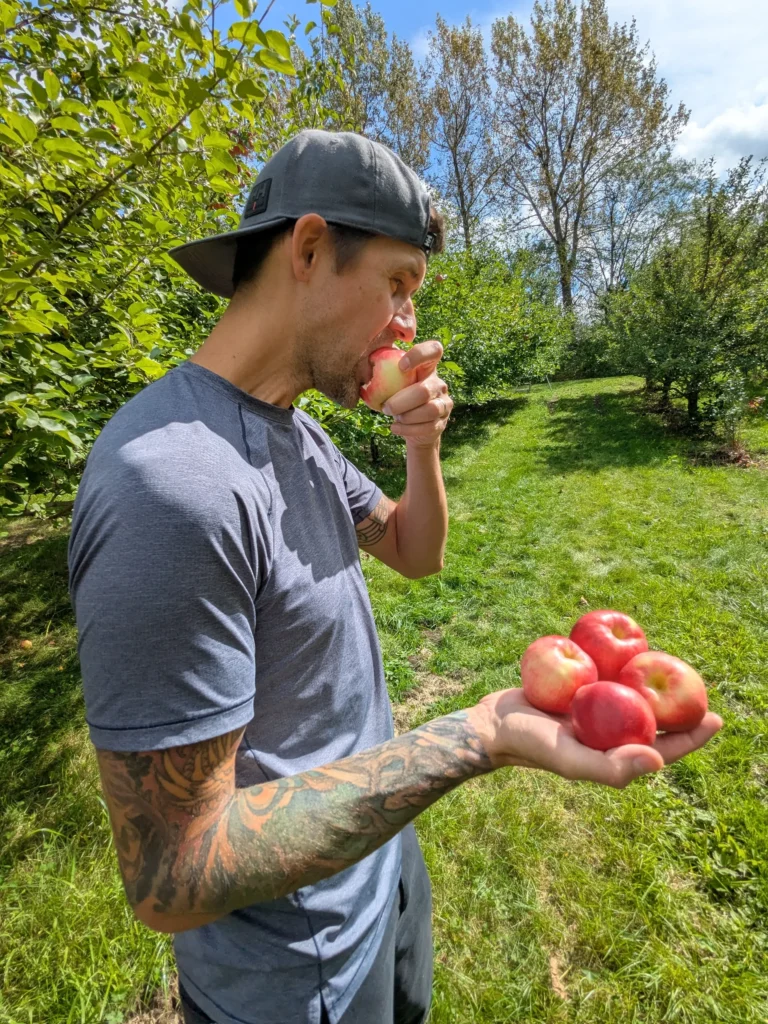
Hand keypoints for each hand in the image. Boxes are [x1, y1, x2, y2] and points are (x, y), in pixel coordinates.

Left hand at [382, 340, 452, 447]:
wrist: (411, 424)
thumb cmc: (396, 396)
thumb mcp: (389, 380)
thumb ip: (382, 368)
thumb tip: (366, 362)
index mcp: (427, 367)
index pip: (434, 349)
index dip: (420, 355)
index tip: (401, 366)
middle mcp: (439, 383)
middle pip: (425, 390)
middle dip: (402, 402)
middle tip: (386, 407)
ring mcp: (444, 403)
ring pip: (430, 410)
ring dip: (407, 416)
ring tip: (394, 417)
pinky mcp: (442, 422)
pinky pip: (429, 427)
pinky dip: (409, 429)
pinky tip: (395, 428)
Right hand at [466, 688, 722, 788]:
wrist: (493, 724)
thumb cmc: (531, 745)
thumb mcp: (571, 759)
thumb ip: (611, 767)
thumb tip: (659, 762)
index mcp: (614, 756)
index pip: (664, 750)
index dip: (693, 737)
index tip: (717, 718)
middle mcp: (609, 736)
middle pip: (654, 722)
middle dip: (680, 706)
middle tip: (701, 684)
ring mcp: (595, 715)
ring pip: (634, 699)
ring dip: (655, 685)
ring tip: (674, 665)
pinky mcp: (580, 694)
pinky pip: (610, 680)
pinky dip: (625, 668)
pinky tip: (636, 652)